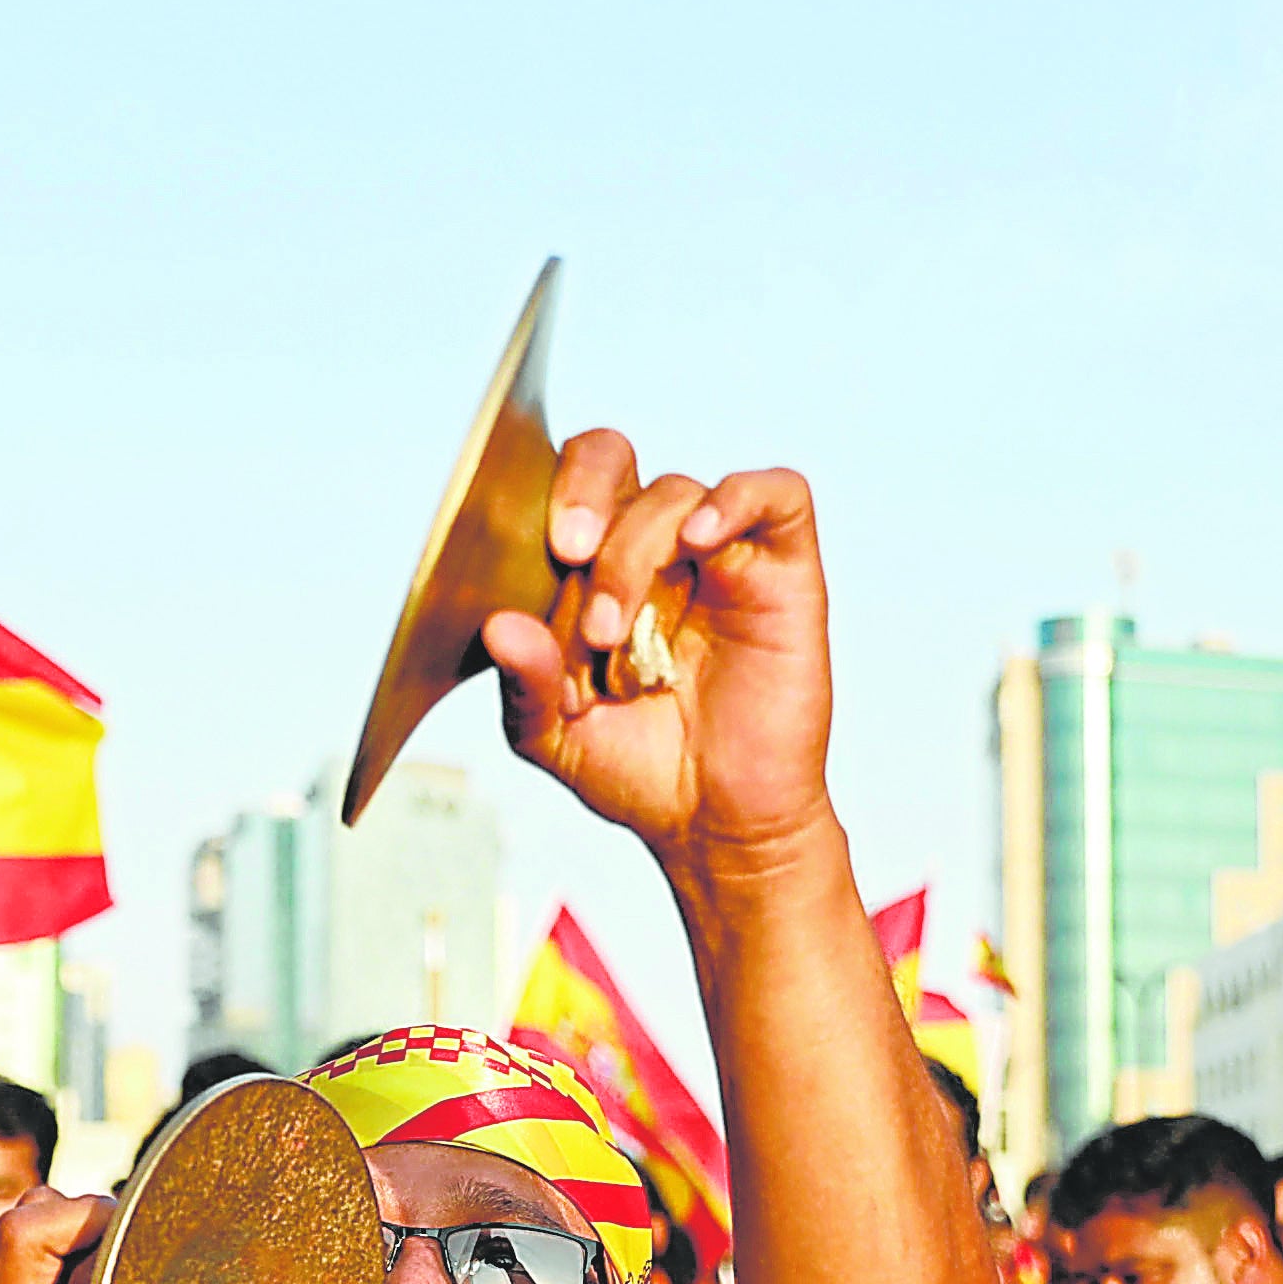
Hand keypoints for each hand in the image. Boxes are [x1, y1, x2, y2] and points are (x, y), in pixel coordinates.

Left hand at [478, 430, 833, 879]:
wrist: (718, 825)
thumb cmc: (641, 771)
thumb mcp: (554, 736)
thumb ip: (523, 682)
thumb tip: (498, 628)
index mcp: (594, 567)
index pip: (565, 489)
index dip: (550, 497)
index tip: (547, 553)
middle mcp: (656, 548)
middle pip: (615, 458)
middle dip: (585, 492)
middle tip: (570, 551)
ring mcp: (723, 554)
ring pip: (678, 494)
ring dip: (637, 551)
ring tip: (617, 634)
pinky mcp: (784, 570)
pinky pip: (777, 494)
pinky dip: (736, 499)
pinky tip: (701, 539)